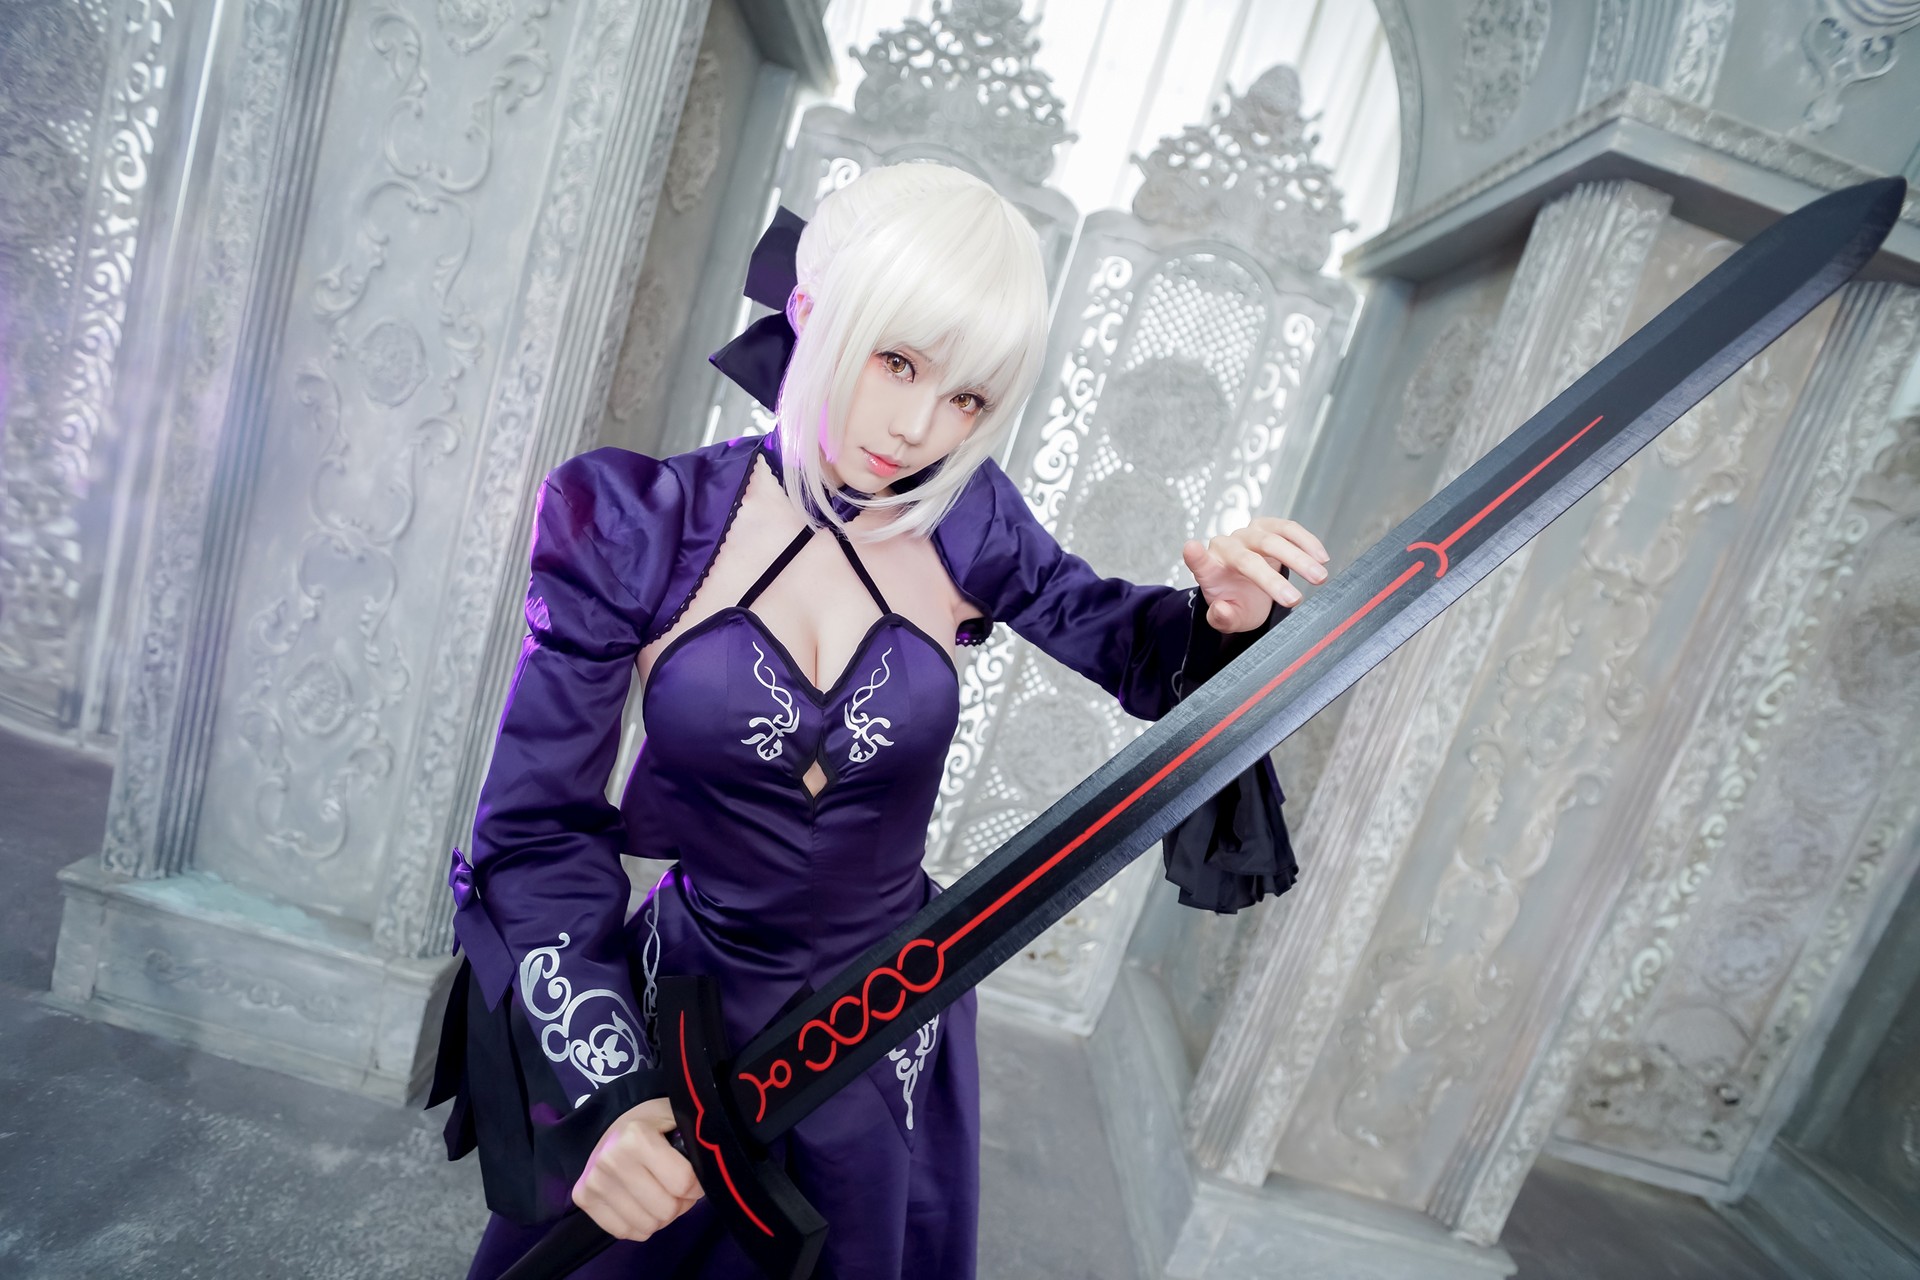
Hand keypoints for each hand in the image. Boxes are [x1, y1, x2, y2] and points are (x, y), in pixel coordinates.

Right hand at [572, 1096, 702, 1241]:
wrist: (613, 1125)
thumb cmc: (654, 1123)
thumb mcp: (679, 1120)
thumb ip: (698, 1142)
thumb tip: (718, 1168)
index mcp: (636, 1137)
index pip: (684, 1183)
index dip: (697, 1185)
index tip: (695, 1176)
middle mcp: (610, 1160)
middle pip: (666, 1209)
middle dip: (680, 1203)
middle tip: (677, 1187)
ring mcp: (593, 1181)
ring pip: (647, 1226)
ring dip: (661, 1216)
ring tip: (659, 1193)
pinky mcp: (583, 1198)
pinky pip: (624, 1232)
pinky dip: (640, 1223)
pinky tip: (640, 1203)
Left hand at [1182, 517, 1329, 633]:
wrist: (1250, 588)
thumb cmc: (1237, 602)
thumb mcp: (1230, 618)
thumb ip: (1223, 617)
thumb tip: (1222, 609)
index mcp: (1211, 569)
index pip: (1199, 562)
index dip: (1196, 557)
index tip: (1192, 549)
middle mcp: (1227, 546)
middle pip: (1247, 558)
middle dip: (1272, 579)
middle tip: (1294, 600)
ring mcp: (1248, 534)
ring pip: (1272, 539)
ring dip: (1298, 557)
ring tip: (1320, 577)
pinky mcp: (1269, 527)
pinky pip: (1288, 529)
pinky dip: (1306, 542)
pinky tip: (1321, 558)